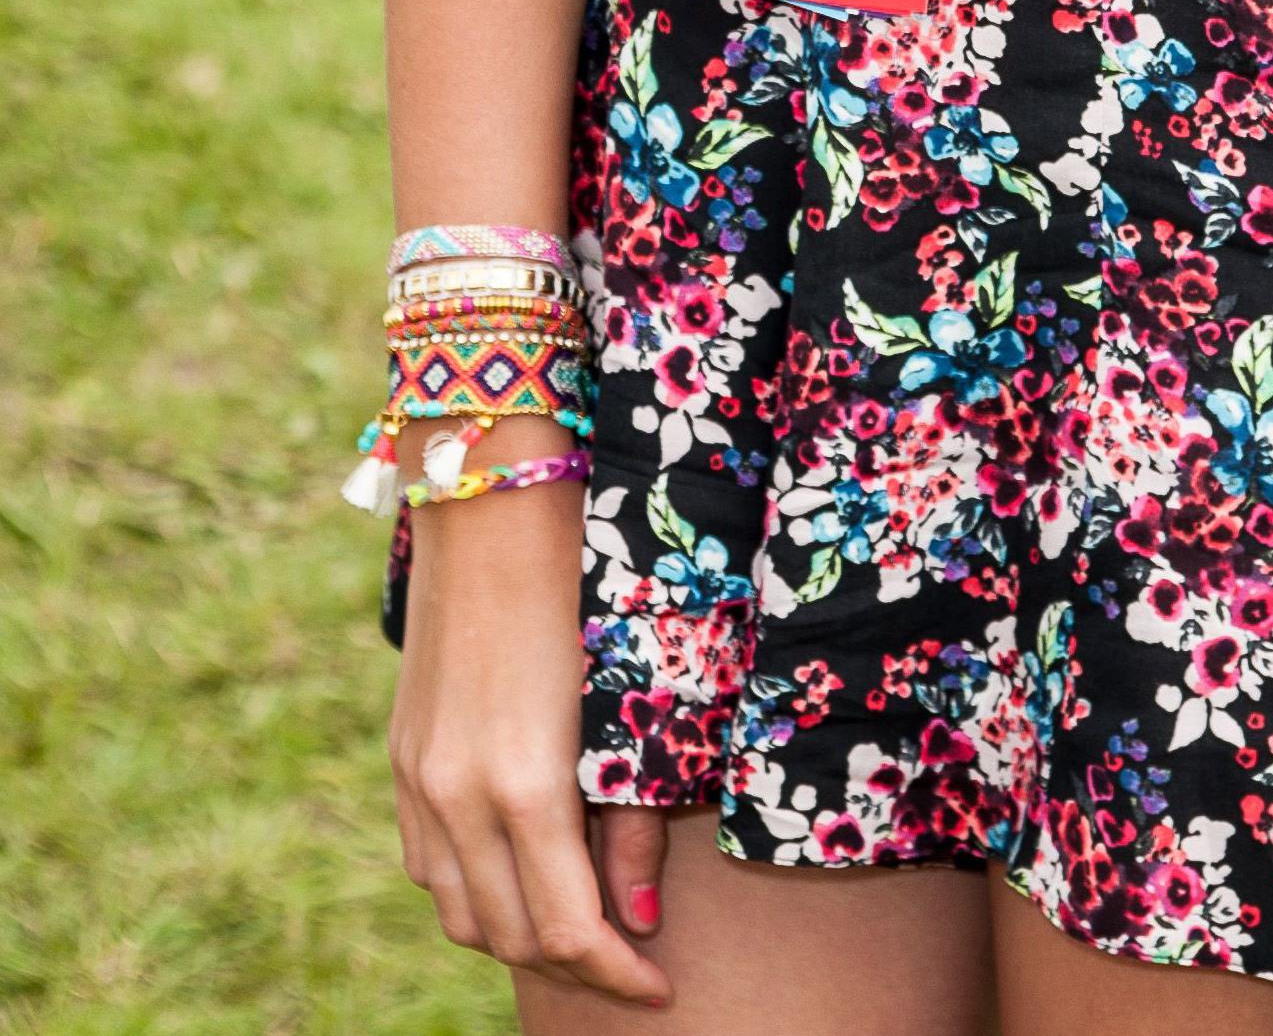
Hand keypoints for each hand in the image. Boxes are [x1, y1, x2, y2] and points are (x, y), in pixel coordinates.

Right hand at [391, 461, 669, 1006]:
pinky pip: (428, 866)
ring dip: (518, 938)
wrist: (491, 495)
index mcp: (523, 785)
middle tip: (629, 965)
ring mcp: (419, 780)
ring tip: (579, 927)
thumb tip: (644, 919)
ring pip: (459, 914)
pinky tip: (517, 875)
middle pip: (511, 938)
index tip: (660, 988)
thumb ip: (632, 815)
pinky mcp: (402, 759)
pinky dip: (473, 893)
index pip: (568, 931)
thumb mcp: (626, 699)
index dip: (617, 976)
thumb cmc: (583, 582)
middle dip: (574, 969)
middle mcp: (457, 796)